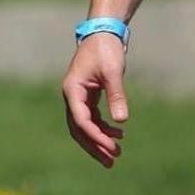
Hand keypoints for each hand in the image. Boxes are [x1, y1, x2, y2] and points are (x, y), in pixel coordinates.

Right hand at [61, 35, 128, 167]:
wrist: (104, 32)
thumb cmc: (106, 49)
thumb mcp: (114, 72)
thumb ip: (116, 95)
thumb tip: (122, 121)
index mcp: (73, 91)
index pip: (81, 121)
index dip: (95, 136)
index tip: (111, 147)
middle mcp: (72, 96)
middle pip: (80, 129)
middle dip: (95, 146)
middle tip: (111, 161)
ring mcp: (79, 97)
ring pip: (86, 125)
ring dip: (100, 139)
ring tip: (117, 153)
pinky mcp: (88, 95)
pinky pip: (93, 117)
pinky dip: (104, 126)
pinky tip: (119, 132)